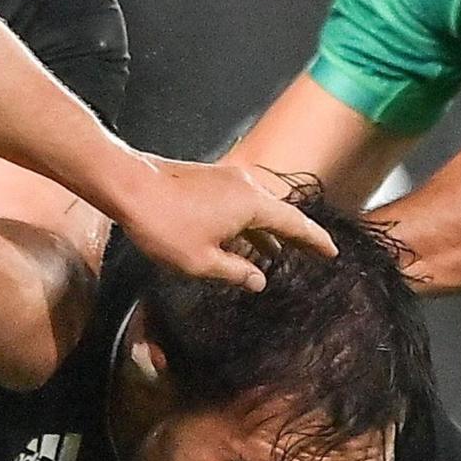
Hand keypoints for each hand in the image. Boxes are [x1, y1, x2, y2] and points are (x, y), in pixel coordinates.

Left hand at [104, 155, 330, 289]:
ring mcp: (226, 179)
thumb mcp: (202, 262)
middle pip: (280, 214)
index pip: (296, 224)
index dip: (316, 241)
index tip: (332, 252)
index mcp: (253, 204)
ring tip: (276, 254)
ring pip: (257, 209)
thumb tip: (259, 281)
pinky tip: (240, 240)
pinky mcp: (209, 179)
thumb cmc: (164, 224)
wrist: (128, 184)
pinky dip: (247, 223)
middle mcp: (246, 186)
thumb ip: (236, 273)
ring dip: (267, 231)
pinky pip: (239, 203)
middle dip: (295, 237)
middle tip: (311, 255)